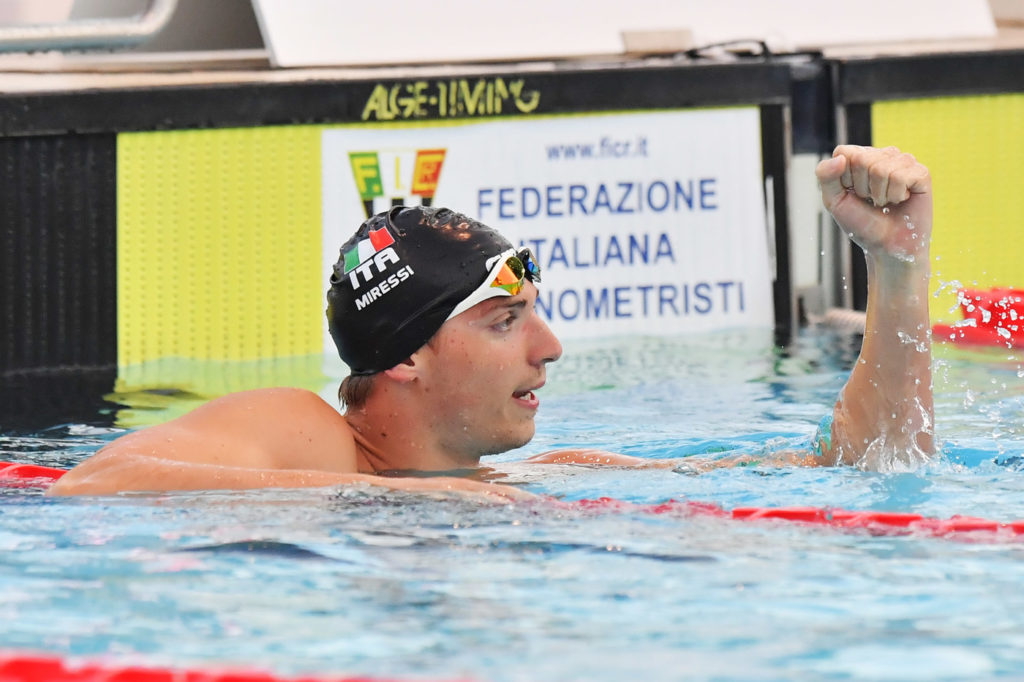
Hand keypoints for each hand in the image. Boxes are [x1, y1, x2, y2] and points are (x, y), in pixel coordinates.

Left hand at [815, 145, 931, 263]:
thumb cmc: (861, 222)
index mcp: (860, 157)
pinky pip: (901, 176)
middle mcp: (883, 155)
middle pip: (862, 159)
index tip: (852, 193)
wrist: (885, 245)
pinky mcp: (921, 173)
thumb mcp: (834, 201)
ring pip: (881, 168)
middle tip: (871, 200)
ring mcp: (904, 162)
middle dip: (862, 188)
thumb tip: (840, 157)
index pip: (843, 152)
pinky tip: (901, 200)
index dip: (844, 178)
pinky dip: (896, 196)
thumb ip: (825, 176)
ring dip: (879, 194)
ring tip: (885, 202)